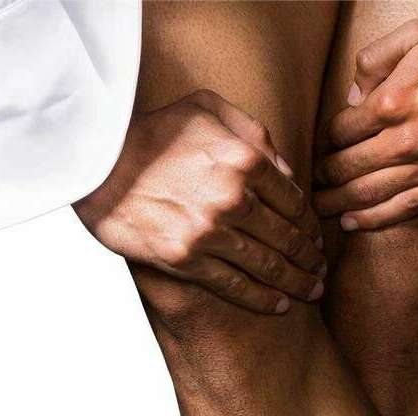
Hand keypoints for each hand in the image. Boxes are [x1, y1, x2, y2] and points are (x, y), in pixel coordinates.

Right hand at [75, 89, 324, 314]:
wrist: (98, 164)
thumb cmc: (151, 133)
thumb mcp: (206, 108)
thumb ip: (252, 132)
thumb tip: (285, 169)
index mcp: (244, 160)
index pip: (294, 201)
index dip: (310, 223)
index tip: (316, 236)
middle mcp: (233, 199)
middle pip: (288, 237)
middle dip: (310, 257)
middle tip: (320, 269)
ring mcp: (210, 234)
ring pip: (268, 266)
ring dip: (296, 282)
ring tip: (310, 291)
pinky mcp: (188, 261)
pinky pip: (236, 286)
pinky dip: (263, 299)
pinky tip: (281, 305)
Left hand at [314, 2, 417, 229]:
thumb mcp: (415, 34)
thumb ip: (374, 62)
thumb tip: (353, 98)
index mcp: (394, 102)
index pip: (342, 131)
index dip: (327, 140)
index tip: (322, 146)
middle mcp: (408, 140)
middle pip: (348, 168)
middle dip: (324, 177)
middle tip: (310, 183)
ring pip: (369, 195)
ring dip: (338, 203)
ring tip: (319, 208)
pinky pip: (402, 210)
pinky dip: (372, 219)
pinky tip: (351, 221)